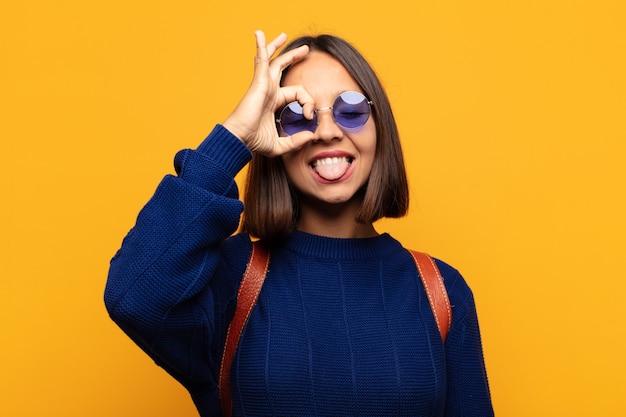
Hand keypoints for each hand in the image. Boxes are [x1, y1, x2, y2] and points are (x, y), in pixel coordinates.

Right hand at [223, 31, 314, 156]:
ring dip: (277, 46)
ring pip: (272, 60)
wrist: (240, 139)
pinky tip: (259, 34)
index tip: (309, 116)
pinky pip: (261, 60)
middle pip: (281, 68)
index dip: (308, 102)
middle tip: (305, 50)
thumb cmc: (254, 142)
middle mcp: (268, 90)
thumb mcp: (281, 144)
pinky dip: (261, 46)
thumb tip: (311, 136)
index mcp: (273, 101)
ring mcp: (262, 84)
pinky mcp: (258, 82)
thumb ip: (296, 141)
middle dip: (292, 57)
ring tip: (284, 35)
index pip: (297, 93)